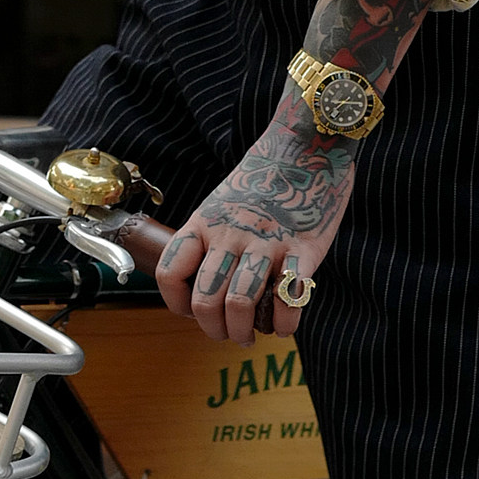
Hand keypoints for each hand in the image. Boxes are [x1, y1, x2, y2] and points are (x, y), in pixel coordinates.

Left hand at [155, 100, 355, 343]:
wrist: (307, 144)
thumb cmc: (265, 178)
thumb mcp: (221, 202)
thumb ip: (211, 238)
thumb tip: (207, 285)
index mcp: (204, 222)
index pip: (171, 273)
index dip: (177, 304)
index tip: (193, 311)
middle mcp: (230, 233)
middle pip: (206, 299)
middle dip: (214, 329)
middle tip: (228, 334)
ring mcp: (267, 241)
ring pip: (241, 303)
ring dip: (244, 330)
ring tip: (252, 334)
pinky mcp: (304, 248)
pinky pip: (290, 297)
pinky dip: (285, 323)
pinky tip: (284, 325)